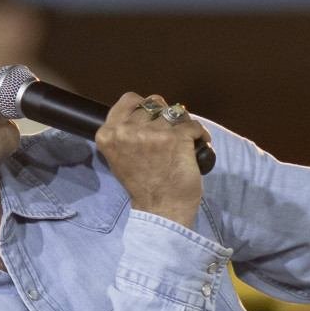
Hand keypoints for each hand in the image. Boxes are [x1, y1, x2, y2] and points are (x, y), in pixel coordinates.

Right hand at [96, 92, 207, 227]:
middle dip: (165, 115)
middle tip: (171, 131)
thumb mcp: (119, 157)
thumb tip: (145, 115)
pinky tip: (200, 144)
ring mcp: (152, 133)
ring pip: (176, 112)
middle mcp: (127, 130)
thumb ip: (125, 135)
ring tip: (186, 140)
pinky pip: (194, 124)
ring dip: (184, 124)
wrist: (161, 210)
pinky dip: (201, 134)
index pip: (129, 99)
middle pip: (154, 104)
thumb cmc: (142, 187)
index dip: (144, 106)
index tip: (153, 118)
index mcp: (109, 134)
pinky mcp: (176, 138)